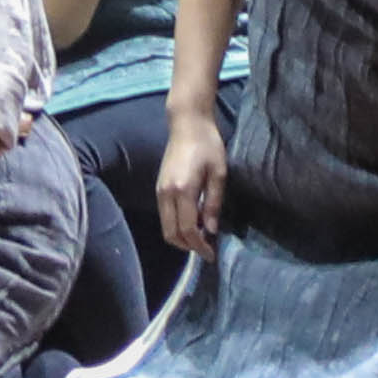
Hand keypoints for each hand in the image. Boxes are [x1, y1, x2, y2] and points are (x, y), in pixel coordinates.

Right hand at [154, 105, 228, 257]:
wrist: (187, 123)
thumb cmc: (207, 144)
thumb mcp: (218, 173)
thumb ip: (214, 203)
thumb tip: (211, 229)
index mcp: (182, 190)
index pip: (187, 229)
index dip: (199, 246)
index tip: (212, 254)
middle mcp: (166, 193)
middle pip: (171, 233)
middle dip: (188, 247)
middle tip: (206, 249)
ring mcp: (159, 190)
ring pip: (165, 227)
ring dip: (181, 238)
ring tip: (200, 237)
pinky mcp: (159, 187)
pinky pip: (164, 216)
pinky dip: (176, 226)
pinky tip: (192, 222)